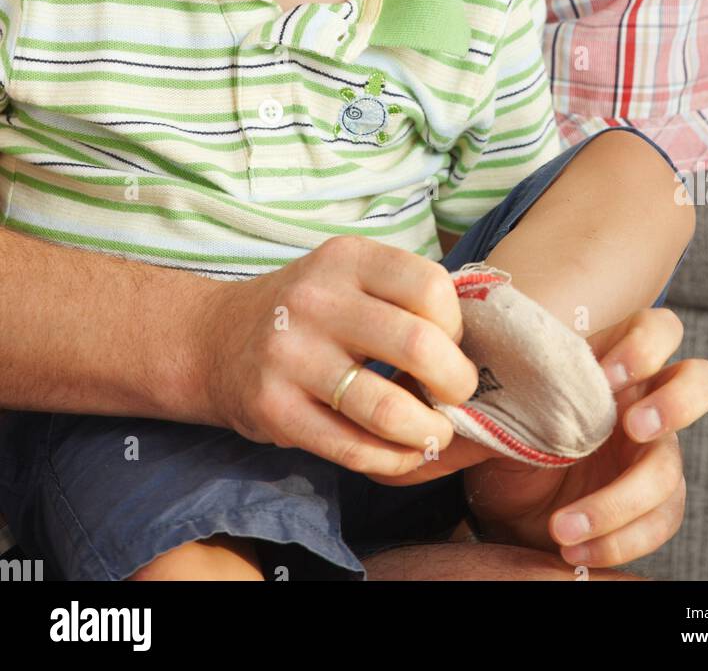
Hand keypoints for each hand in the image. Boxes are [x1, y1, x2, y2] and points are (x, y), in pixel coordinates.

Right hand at [195, 235, 477, 476]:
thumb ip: (401, 295)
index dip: (457, 325)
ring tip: (434, 433)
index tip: (450, 344)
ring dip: (428, 432)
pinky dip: (392, 460)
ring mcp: (292, 356)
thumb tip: (483, 338)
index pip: (430, 286)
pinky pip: (353, 448)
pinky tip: (401, 454)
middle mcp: (317, 300)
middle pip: (420, 346)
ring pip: (389, 408)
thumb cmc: (305, 311)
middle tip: (456, 396)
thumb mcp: (347, 277)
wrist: (214, 340)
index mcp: (346, 259)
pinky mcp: (275, 409)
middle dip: (456, 382)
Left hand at [462, 307, 707, 568]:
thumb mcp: (496, 398)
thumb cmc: (503, 426)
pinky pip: (658, 522)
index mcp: (611, 359)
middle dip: (675, 404)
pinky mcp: (651, 504)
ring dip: (621, 503)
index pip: (657, 330)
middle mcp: (643, 401)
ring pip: (671, 471)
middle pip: (700, 381)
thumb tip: (459, 373)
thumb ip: (493, 380)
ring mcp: (652, 453)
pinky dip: (617, 541)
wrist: (500, 493)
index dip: (644, 346)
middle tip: (632, 427)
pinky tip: (574, 549)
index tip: (604, 374)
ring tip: (564, 527)